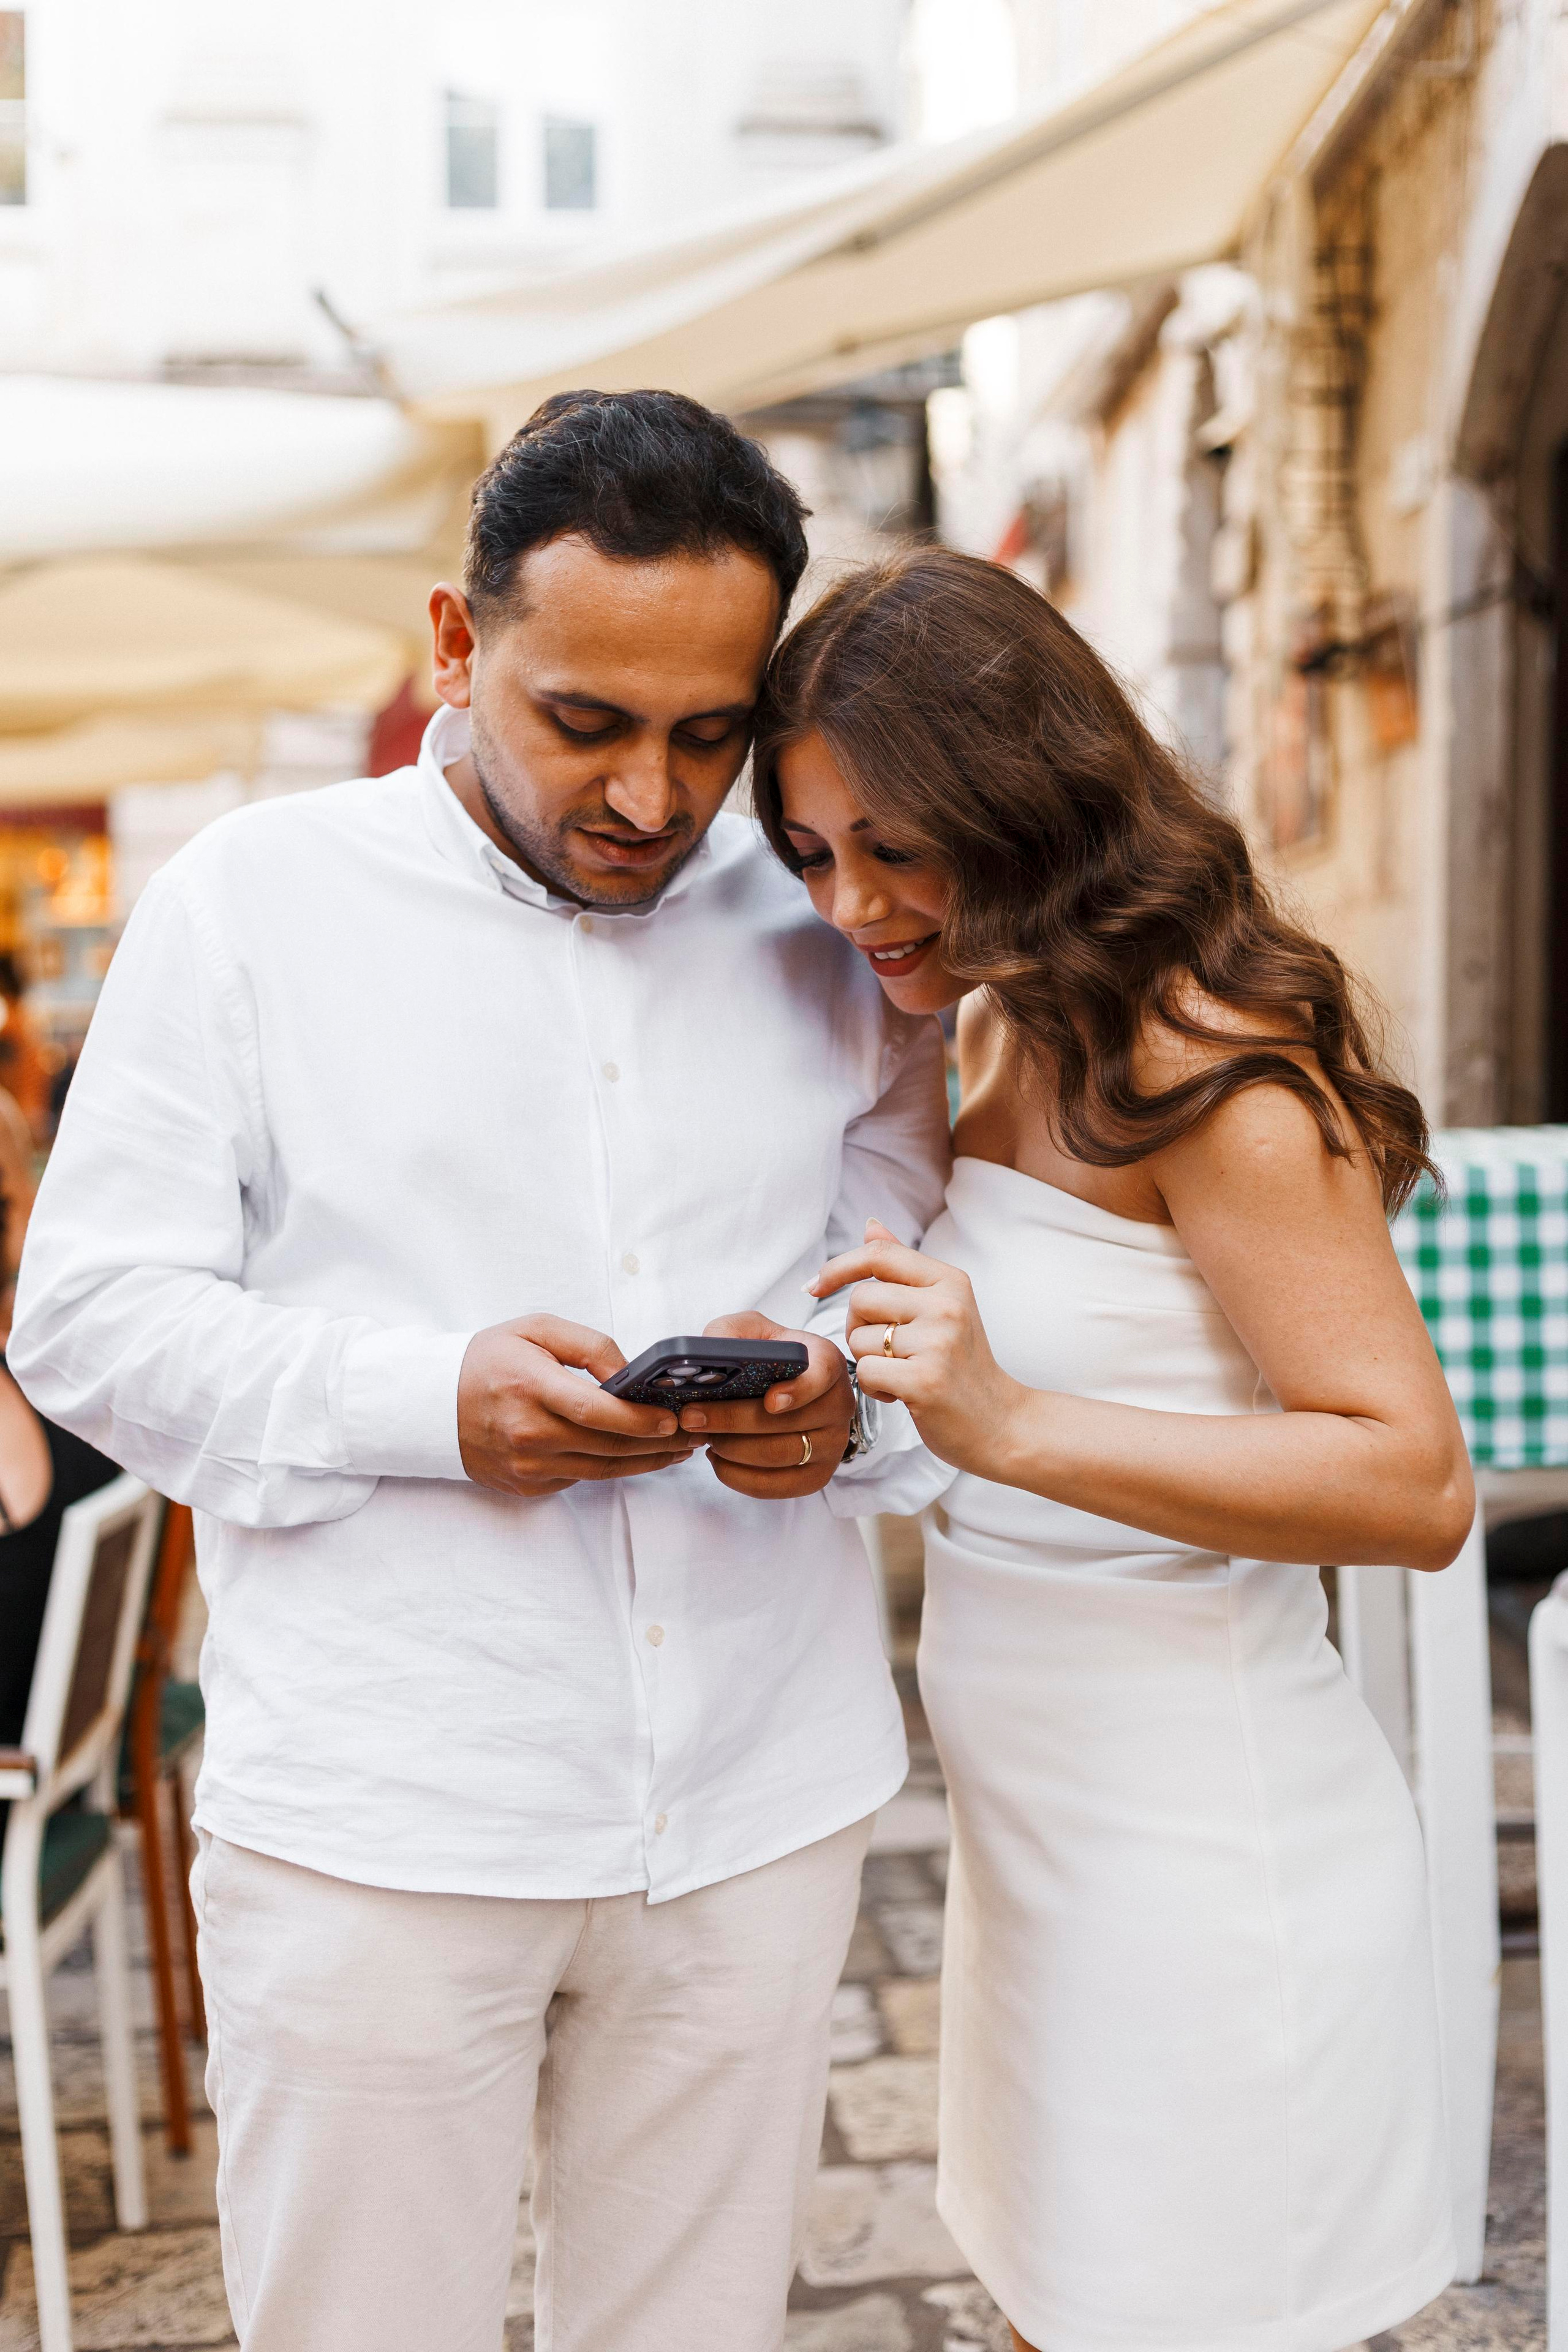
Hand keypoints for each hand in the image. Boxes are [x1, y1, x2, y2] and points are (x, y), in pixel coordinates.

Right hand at [458, 1316, 696, 1498]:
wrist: (432, 1405)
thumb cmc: (488, 1360)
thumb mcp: (535, 1329)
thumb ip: (589, 1345)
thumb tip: (628, 1374)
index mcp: (529, 1387)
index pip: (595, 1412)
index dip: (640, 1420)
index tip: (674, 1419)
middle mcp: (527, 1433)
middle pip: (608, 1447)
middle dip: (659, 1444)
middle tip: (695, 1434)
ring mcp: (526, 1465)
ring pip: (601, 1470)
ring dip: (646, 1462)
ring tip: (678, 1449)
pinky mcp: (527, 1484)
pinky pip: (580, 1478)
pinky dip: (613, 1468)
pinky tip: (637, 1455)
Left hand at [677, 1312, 852, 1500]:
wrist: (790, 1389)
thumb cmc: (770, 1358)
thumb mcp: (752, 1332)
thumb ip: (729, 1333)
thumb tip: (707, 1350)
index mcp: (827, 1362)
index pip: (823, 1375)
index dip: (799, 1391)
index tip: (769, 1401)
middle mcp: (838, 1405)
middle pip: (790, 1423)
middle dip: (733, 1422)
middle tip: (692, 1418)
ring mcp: (833, 1444)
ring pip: (780, 1456)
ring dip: (733, 1450)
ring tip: (705, 1438)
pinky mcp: (818, 1475)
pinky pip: (778, 1486)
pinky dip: (740, 1477)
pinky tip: (719, 1461)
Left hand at [808, 1220, 1023, 1474]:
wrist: (1001, 1422)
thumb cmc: (963, 1365)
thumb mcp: (942, 1306)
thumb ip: (903, 1268)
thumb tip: (869, 1226)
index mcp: (950, 1281)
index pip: (878, 1255)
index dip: (837, 1267)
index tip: (814, 1286)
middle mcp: (946, 1305)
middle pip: (861, 1299)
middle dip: (857, 1327)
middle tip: (886, 1350)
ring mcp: (938, 1342)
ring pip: (859, 1339)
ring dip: (868, 1362)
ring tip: (902, 1372)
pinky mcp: (925, 1381)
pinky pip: (866, 1373)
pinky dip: (875, 1389)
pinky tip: (901, 1394)